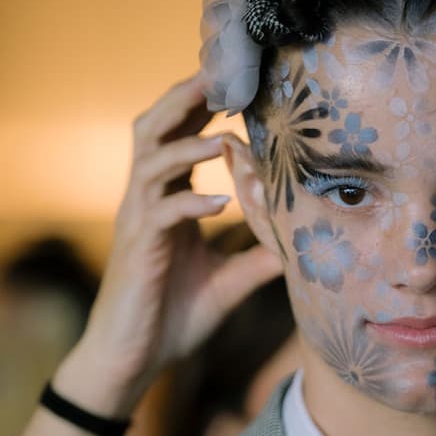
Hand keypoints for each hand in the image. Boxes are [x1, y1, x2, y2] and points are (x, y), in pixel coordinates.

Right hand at [71, 74, 281, 410]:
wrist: (134, 360)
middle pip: (153, 130)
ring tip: (222, 138)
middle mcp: (147, 202)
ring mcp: (139, 223)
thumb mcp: (227, 284)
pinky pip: (159, 215)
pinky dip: (188, 204)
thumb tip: (300, 246)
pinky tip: (219, 204)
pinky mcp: (138, 252)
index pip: (179, 139)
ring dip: (187, 146)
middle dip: (183, 100)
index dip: (202, 110)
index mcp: (166, 201)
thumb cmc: (173, 318)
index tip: (238, 84)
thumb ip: (257, 260)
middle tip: (219, 75)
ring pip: (150, 163)